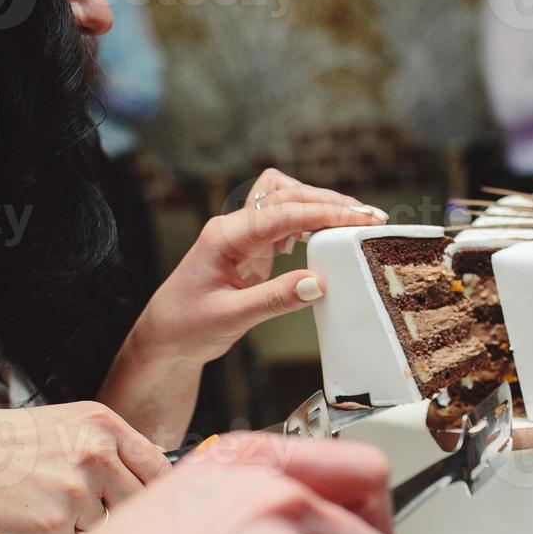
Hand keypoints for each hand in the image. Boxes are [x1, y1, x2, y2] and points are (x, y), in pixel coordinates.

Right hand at [0, 401, 170, 533]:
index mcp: (102, 425)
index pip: (157, 466)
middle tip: (81, 504)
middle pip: (138, 502)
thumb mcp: (66, 425)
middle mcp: (95, 454)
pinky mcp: (56, 525)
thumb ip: (111, 446)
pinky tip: (30, 517)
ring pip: (104, 527)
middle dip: (117, 512)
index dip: (161, 490)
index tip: (165, 505)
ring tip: (42, 501)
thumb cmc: (5, 445)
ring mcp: (77, 490)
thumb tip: (158, 475)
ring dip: (79, 526)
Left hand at [130, 169, 388, 365]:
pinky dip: (305, 223)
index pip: (282, 213)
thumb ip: (275, 299)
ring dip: (318, 207)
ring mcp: (241, 236)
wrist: (164, 338)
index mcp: (224, 236)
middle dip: (329, 202)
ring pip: (284, 201)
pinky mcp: (249, 249)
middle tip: (369, 216)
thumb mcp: (233, 317)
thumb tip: (318, 283)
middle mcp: (233, 228)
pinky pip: (281, 222)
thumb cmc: (187, 326)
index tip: (358, 219)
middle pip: (286, 195)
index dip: (323, 213)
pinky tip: (320, 239)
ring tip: (352, 222)